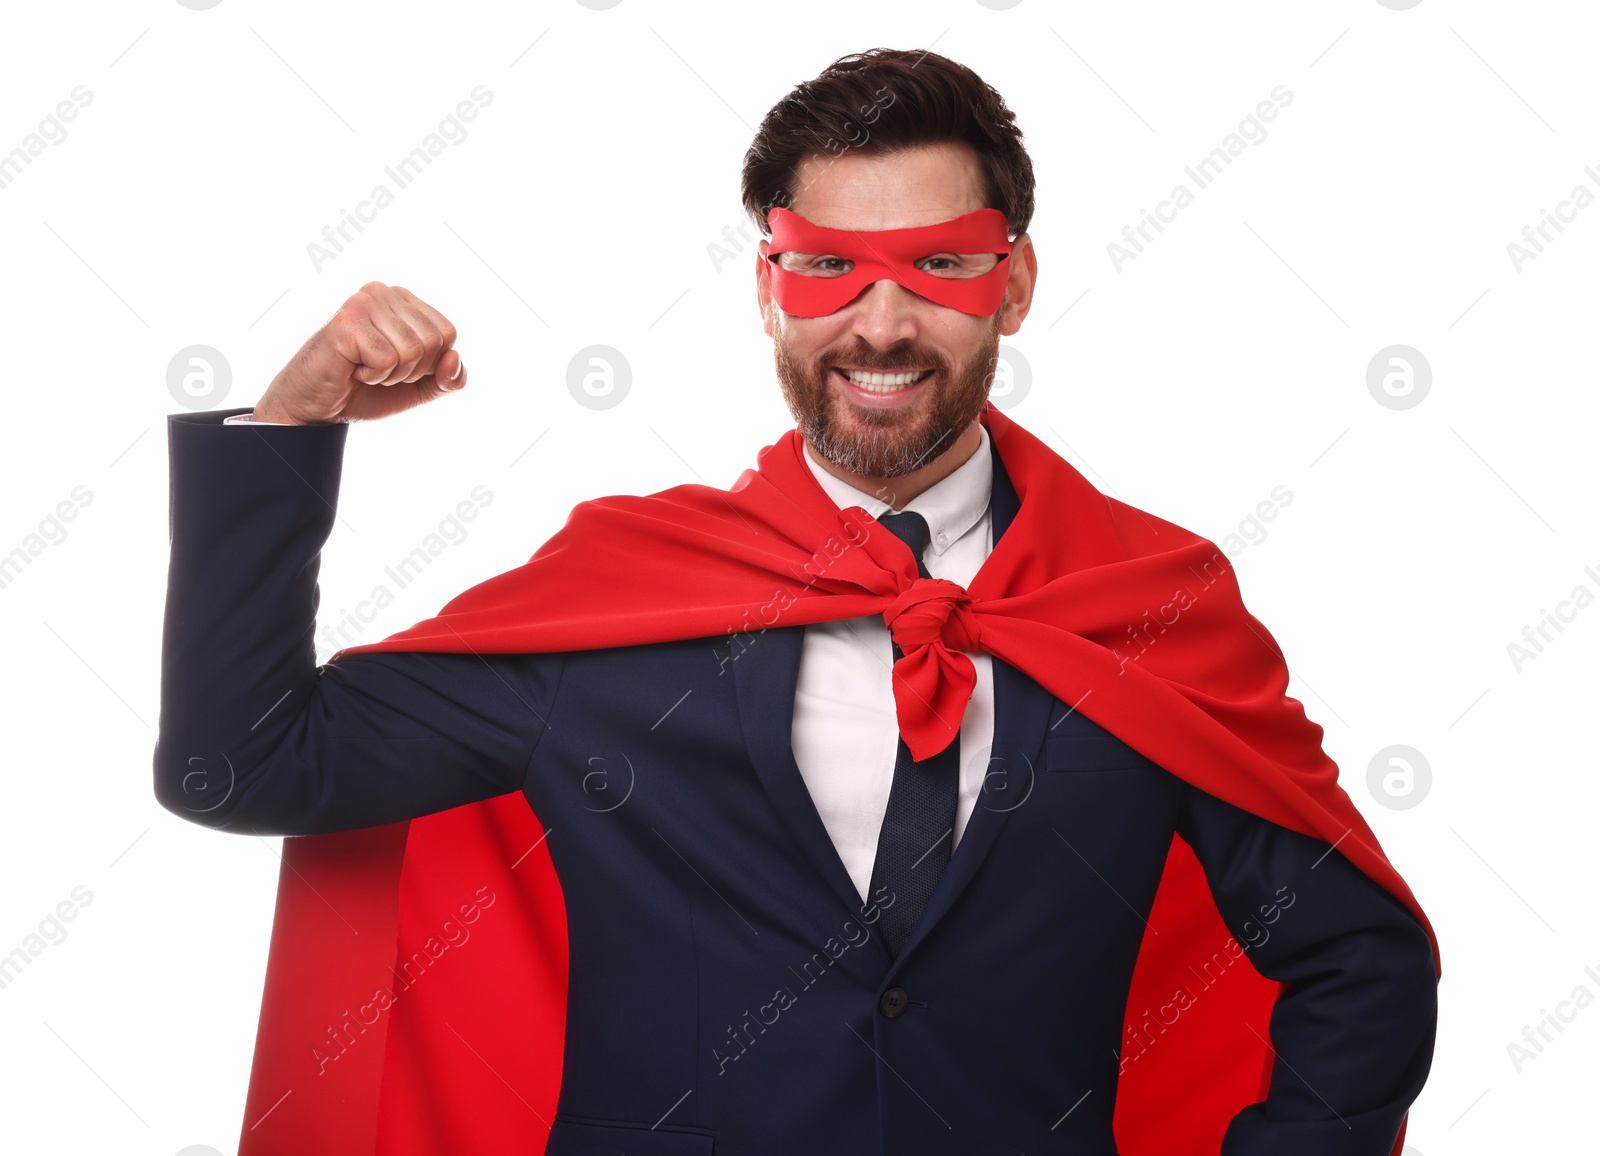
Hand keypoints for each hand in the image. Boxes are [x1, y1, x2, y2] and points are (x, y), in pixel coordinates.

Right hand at [252, 282, 465, 424]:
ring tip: (363, 368)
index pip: (447, 333)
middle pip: (434, 341)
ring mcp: (362, 303)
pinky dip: (372, 376)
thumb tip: (454, 357)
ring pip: (412, 351)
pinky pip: (387, 360)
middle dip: (411, 371)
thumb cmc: (366, 391)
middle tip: (377, 368)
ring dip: (390, 375)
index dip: (430, 364)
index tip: (397, 365)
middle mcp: (383, 292)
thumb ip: (449, 378)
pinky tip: (351, 369)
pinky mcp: (346, 323)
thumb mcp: (420, 388)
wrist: (319, 408)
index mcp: (403, 299)